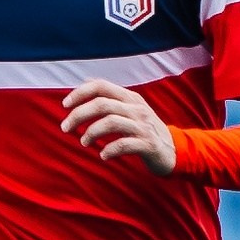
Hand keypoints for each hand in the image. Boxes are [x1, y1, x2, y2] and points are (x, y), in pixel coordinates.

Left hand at [61, 80, 176, 174]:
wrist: (175, 151)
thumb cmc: (146, 130)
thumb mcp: (132, 109)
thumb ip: (112, 98)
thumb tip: (86, 83)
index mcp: (130, 98)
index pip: (101, 86)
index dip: (80, 93)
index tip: (65, 105)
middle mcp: (137, 109)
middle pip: (102, 104)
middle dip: (78, 115)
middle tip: (65, 128)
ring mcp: (143, 126)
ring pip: (111, 122)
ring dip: (91, 132)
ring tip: (83, 142)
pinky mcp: (149, 144)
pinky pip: (124, 144)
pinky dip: (110, 150)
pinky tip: (103, 155)